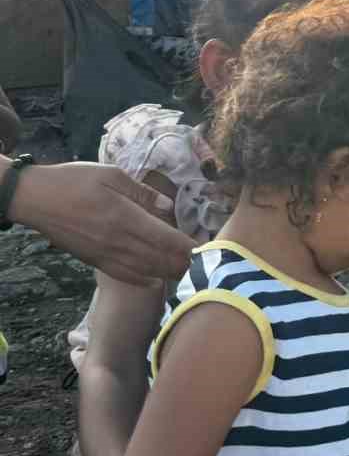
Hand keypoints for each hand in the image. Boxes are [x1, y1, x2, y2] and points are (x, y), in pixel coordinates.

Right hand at [9, 161, 191, 284]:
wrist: (35, 199)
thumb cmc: (74, 180)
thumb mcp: (112, 175)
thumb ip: (142, 193)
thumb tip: (168, 207)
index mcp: (125, 218)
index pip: (165, 239)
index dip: (187, 247)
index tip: (206, 250)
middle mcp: (117, 241)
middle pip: (157, 259)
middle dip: (182, 264)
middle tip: (203, 265)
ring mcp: (103, 253)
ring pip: (141, 270)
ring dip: (165, 274)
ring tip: (187, 275)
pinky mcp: (91, 259)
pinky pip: (121, 274)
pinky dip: (140, 279)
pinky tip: (153, 281)